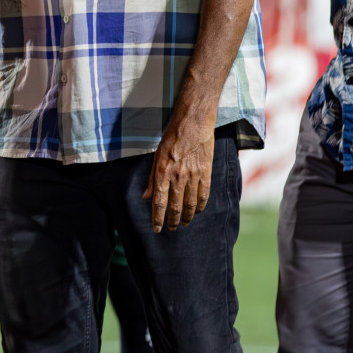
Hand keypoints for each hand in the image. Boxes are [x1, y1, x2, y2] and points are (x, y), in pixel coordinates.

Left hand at [142, 106, 215, 232]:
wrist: (193, 122)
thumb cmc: (172, 137)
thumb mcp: (156, 155)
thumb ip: (152, 178)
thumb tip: (146, 197)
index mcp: (163, 172)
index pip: (159, 202)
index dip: (157, 218)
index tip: (156, 229)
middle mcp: (178, 176)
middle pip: (175, 206)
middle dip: (172, 221)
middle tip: (171, 229)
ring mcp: (194, 175)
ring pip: (191, 204)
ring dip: (187, 217)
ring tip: (184, 224)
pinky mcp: (206, 172)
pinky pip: (204, 195)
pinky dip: (201, 206)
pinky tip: (198, 211)